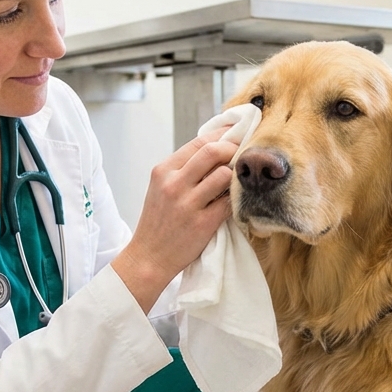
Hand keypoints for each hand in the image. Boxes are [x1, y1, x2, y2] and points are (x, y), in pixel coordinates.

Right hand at [111, 127, 236, 311]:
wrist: (149, 257)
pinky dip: (235, 199)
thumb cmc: (159, 221)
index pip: (198, 142)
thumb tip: (216, 148)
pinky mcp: (202, 223)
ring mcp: (188, 204)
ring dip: (235, 176)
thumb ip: (183, 169)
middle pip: (213, 152)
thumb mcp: (161, 188)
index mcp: (163, 171)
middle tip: (242, 155)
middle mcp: (173, 184)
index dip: (222, 136)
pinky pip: (229, 202)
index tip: (235, 134)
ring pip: (224, 175)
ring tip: (237, 182)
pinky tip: (236, 201)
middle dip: (233, 150)